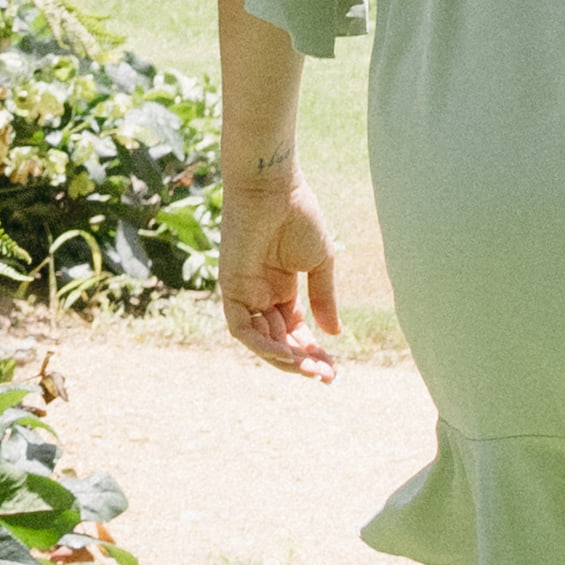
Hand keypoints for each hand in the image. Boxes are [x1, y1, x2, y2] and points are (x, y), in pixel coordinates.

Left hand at [219, 176, 344, 381]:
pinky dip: (263, 345)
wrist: (275, 187)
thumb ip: (324, 298)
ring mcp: (244, 292)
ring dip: (284, 360)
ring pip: (259, 340)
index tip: (334, 369)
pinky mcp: (230, 287)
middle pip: (278, 341)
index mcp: (280, 288)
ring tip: (312, 370)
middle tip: (327, 376)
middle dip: (302, 362)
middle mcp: (260, 294)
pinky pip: (242, 328)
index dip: (312, 352)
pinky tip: (289, 355)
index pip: (294, 331)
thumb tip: (333, 334)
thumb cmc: (299, 216)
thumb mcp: (319, 264)